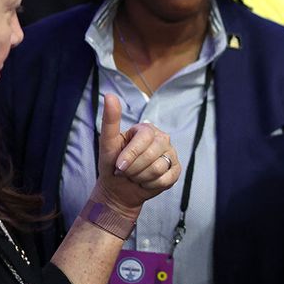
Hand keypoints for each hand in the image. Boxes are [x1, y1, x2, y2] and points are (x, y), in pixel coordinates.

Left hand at [94, 94, 180, 216]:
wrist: (119, 189)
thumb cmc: (112, 165)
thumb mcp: (107, 144)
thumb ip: (110, 120)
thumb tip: (109, 95)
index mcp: (146, 129)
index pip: (144, 138)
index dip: (130, 155)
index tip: (118, 165)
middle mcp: (162, 139)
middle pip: (152, 154)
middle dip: (134, 168)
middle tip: (126, 171)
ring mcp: (171, 154)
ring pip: (158, 168)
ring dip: (141, 177)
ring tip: (135, 175)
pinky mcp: (176, 170)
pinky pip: (165, 180)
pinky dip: (151, 185)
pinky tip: (146, 182)